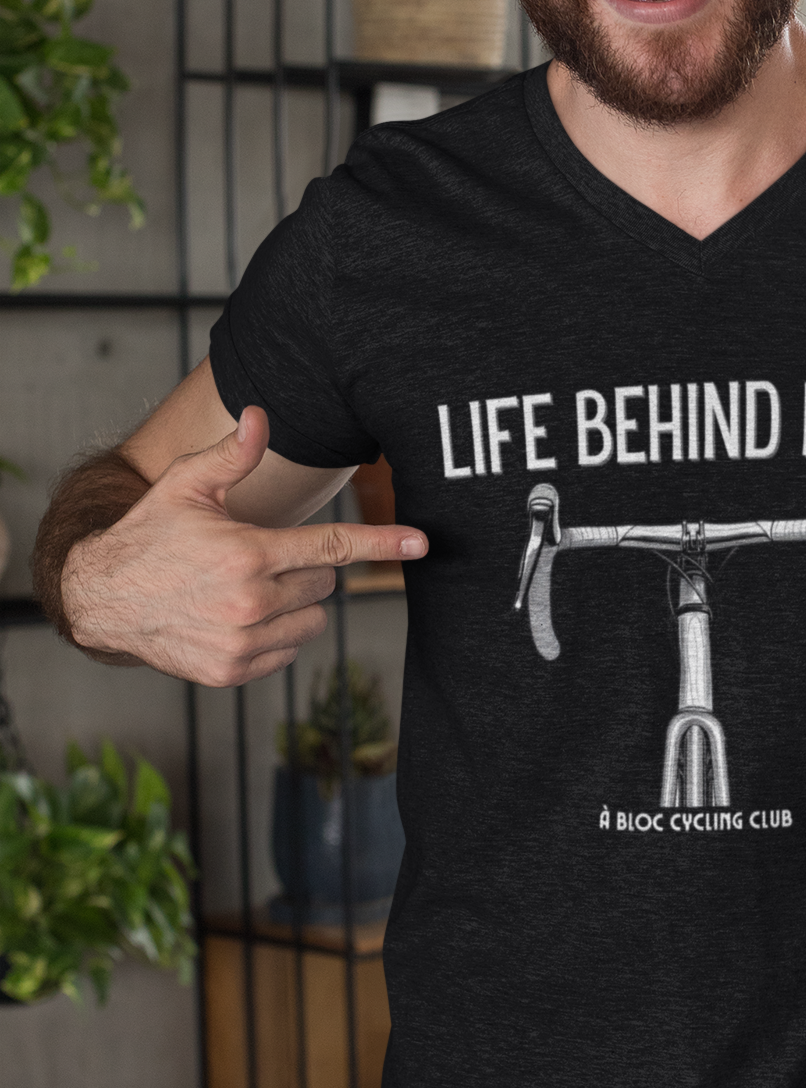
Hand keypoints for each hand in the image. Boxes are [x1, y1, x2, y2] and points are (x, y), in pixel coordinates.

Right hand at [62, 407, 427, 685]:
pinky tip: (237, 617)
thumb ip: (233, 456)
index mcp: (247, 553)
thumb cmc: (149, 535)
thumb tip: (263, 417)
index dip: (382, 541)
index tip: (421, 543)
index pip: (332, 546)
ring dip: (296, 602)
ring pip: (313, 618)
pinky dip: (277, 633)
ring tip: (248, 588)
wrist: (103, 600)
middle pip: (325, 582)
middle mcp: (250, 602)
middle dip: (306, 567)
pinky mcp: (233, 671)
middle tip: (262, 557)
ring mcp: (242, 642)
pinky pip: (289, 649)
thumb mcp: (185, 487)